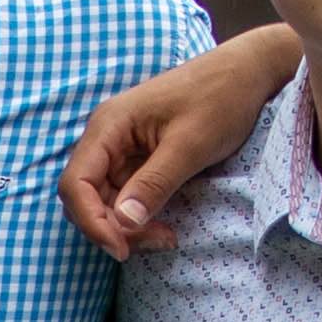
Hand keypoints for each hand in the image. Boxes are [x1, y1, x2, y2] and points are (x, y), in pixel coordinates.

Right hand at [61, 30, 298, 256]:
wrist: (246, 73)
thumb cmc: (219, 98)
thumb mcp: (190, 145)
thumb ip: (154, 183)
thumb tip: (123, 223)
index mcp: (109, 126)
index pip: (75, 184)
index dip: (91, 222)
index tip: (121, 248)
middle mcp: (107, 138)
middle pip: (86, 198)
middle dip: (113, 228)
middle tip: (156, 241)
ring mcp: (122, 149)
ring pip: (106, 203)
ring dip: (128, 228)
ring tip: (166, 237)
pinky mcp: (139, 159)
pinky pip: (127, 197)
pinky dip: (141, 217)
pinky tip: (166, 226)